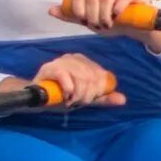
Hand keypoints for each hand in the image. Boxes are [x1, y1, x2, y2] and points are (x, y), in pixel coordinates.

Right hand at [1, 53, 124, 107]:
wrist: (37, 99)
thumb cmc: (61, 96)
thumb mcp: (85, 98)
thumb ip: (102, 98)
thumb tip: (123, 100)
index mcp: (84, 62)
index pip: (100, 75)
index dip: (96, 91)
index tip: (87, 99)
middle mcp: (74, 58)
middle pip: (92, 77)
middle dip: (86, 95)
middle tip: (77, 102)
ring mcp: (61, 61)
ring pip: (80, 78)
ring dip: (77, 94)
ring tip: (70, 100)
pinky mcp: (49, 68)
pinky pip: (65, 77)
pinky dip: (68, 89)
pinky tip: (65, 96)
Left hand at [54, 0, 160, 52]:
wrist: (134, 27)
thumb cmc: (111, 21)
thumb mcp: (89, 20)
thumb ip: (71, 15)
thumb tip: (51, 10)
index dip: (79, 10)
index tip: (84, 22)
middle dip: (93, 15)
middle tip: (98, 26)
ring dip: (105, 15)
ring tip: (108, 24)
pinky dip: (118, 8)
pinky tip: (117, 17)